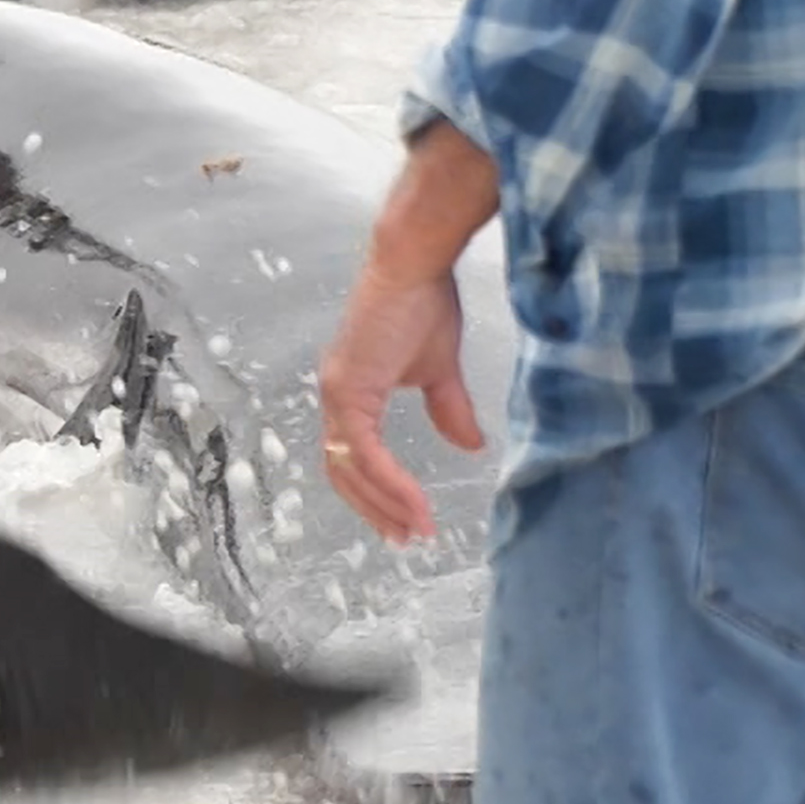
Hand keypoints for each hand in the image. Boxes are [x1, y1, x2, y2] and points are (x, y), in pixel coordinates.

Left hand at [315, 251, 485, 543]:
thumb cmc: (425, 303)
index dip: (375, 492)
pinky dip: (390, 482)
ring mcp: (337, 393)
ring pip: (350, 468)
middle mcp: (335, 397)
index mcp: (350, 394)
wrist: (418, 264)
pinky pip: (364, 451)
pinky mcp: (349, 389)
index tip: (406, 520)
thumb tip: (469, 446)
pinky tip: (415, 503)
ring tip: (416, 530)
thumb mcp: (439, 370)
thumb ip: (447, 410)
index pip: (350, 457)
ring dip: (384, 504)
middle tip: (406, 539)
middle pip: (342, 471)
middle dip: (375, 510)